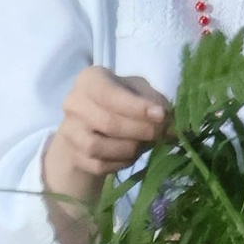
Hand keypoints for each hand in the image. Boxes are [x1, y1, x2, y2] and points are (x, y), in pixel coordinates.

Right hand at [42, 65, 172, 243]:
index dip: (135, 104)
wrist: (89, 147)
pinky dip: (116, 165)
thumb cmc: (123, 118)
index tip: (161, 118)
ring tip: (140, 150)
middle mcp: (73, 101)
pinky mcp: (70, 158)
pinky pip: (96, 164)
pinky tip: (125, 162)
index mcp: (93, 79)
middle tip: (159, 138)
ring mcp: (67, 131)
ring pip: (98, 144)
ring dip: (126, 150)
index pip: (109, 89)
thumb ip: (157, 105)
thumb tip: (176, 120)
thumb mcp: (142, 104)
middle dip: (137, 131)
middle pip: (105, 119)